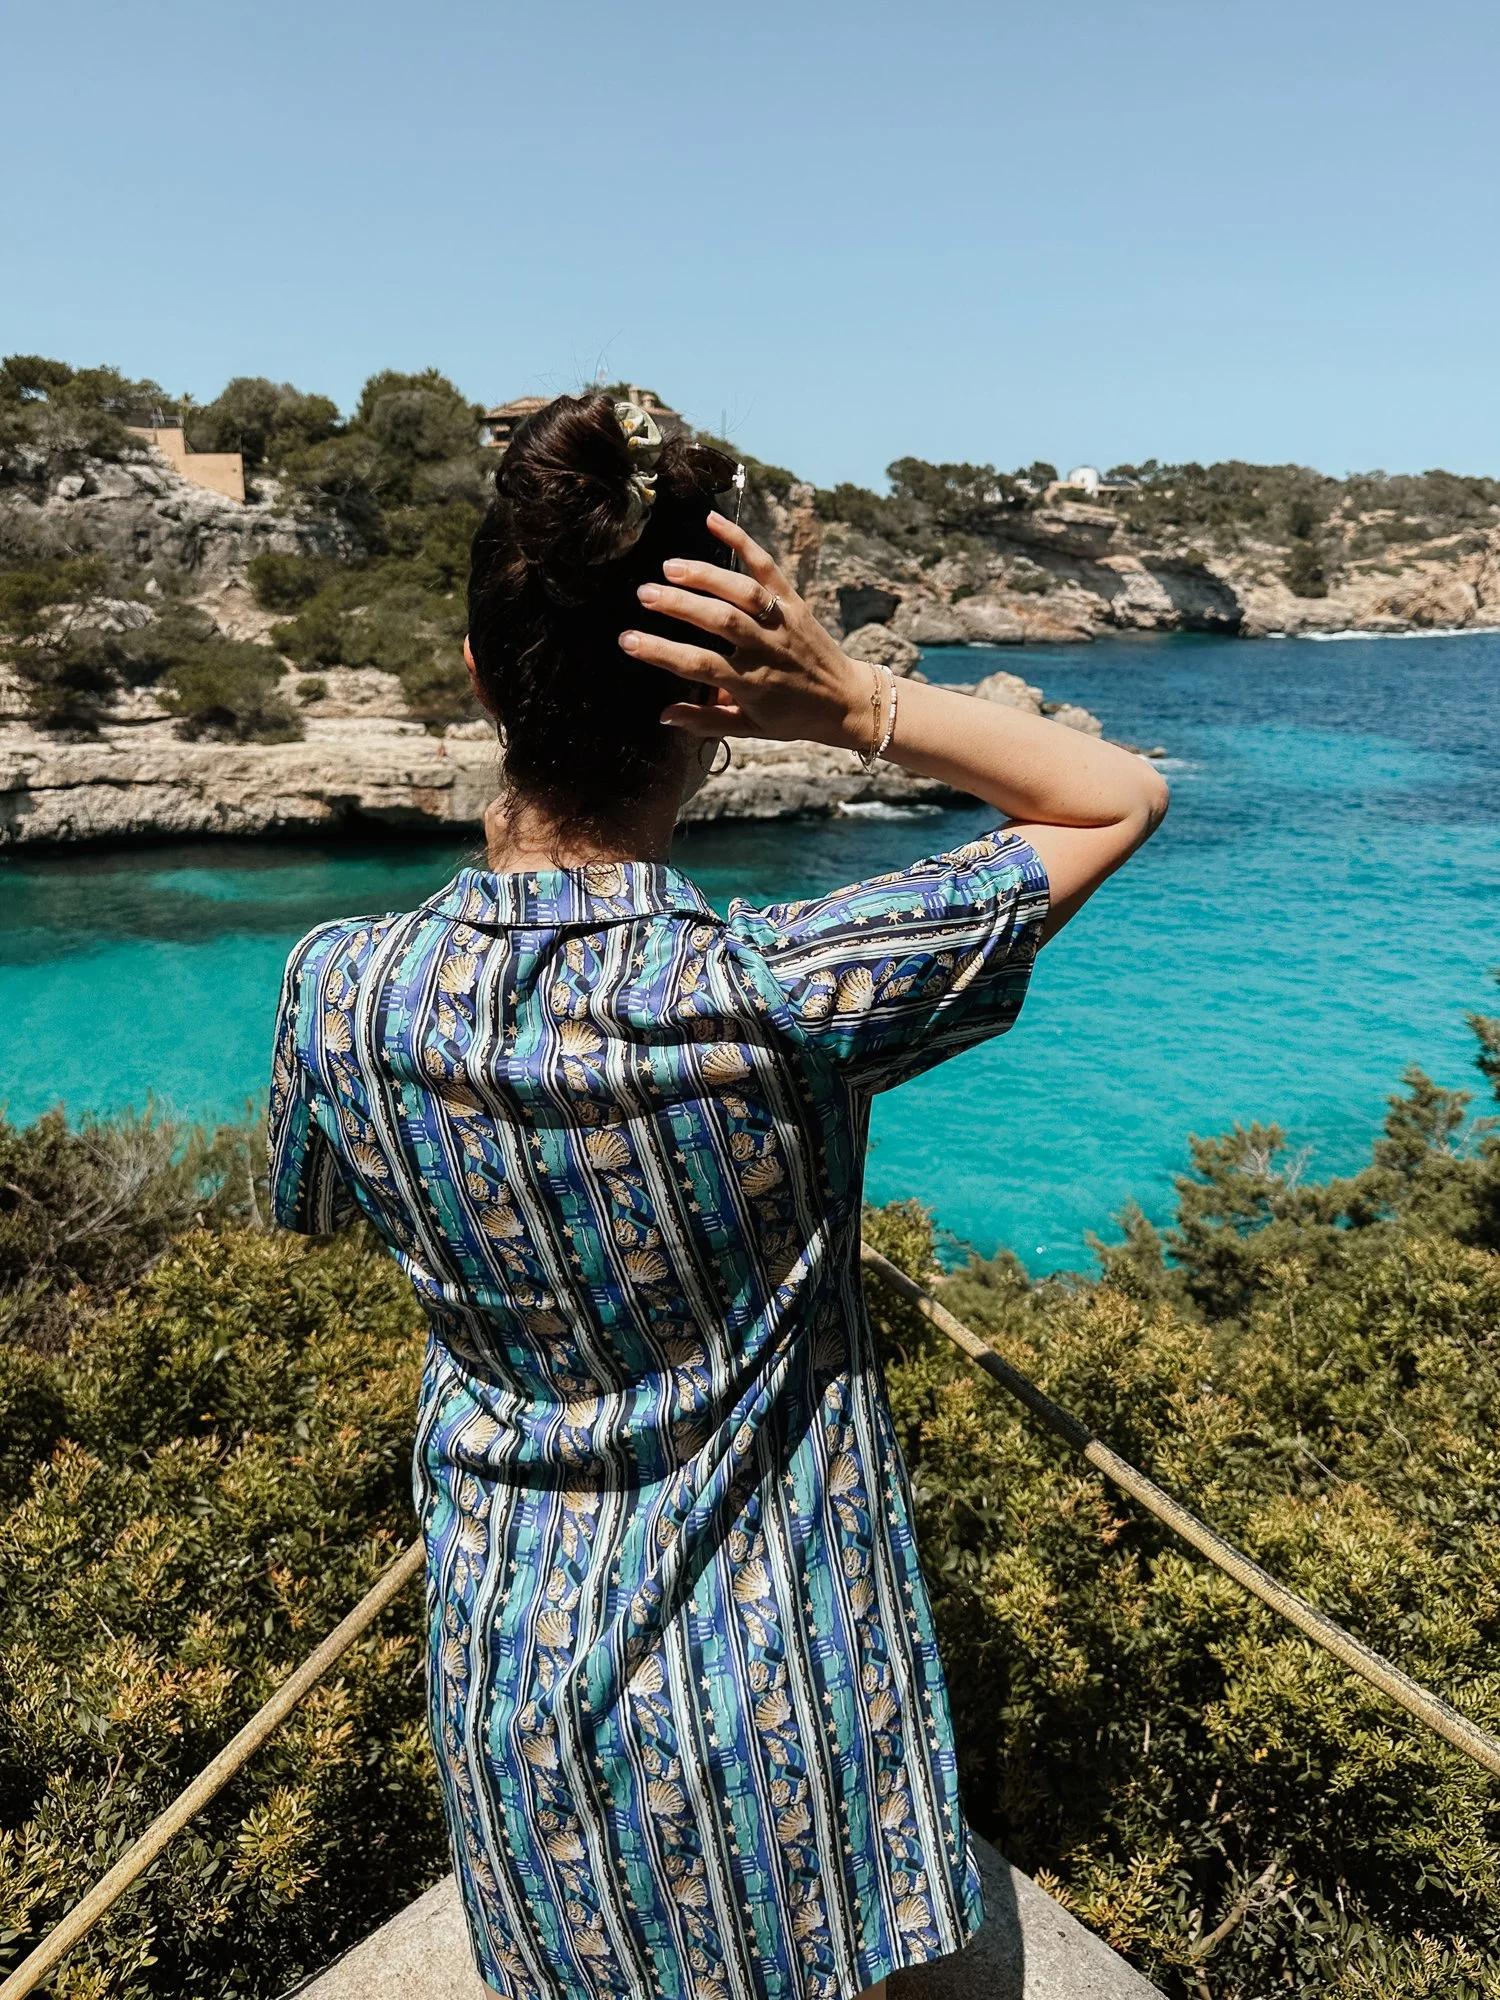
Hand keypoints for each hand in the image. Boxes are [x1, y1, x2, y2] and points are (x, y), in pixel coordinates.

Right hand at [620, 512, 875, 749]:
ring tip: (670, 567)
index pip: (701, 666)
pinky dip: (741, 539)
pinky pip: (767, 566)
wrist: (846, 700)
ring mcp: (782, 621)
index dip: (662, 652)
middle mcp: (767, 649)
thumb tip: (662, 716)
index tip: (629, 640)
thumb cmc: (792, 716)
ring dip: (706, 576)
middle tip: (644, 594)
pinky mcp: (793, 601)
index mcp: (752, 684)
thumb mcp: (749, 729)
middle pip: (720, 621)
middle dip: (680, 606)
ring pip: (742, 592)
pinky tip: (710, 520)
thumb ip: (705, 721)